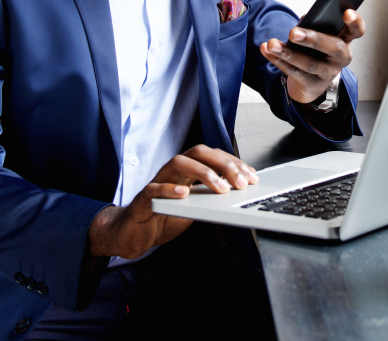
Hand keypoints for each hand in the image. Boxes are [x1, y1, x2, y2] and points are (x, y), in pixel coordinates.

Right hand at [87, 145, 258, 259]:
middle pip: (198, 153)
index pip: (213, 156)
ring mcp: (157, 182)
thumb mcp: (195, 208)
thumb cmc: (165, 217)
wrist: (135, 235)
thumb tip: (238, 197)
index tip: (252, 176)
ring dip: (203, 173)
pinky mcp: (142, 199)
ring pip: (177, 163)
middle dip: (223, 164)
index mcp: (187, 171)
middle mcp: (173, 171)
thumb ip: (211, 200)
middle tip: (241, 182)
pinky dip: (169, 189)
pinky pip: (154, 188)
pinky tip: (184, 193)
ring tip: (221, 188)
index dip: (234, 164)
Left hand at [260, 9, 365, 103]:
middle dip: (313, 39)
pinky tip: (267, 50)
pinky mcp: (312, 85)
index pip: (357, 31)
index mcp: (345, 40)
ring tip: (272, 44)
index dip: (355, 22)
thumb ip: (314, 25)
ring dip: (288, 53)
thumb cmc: (316, 49)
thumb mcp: (319, 35)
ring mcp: (328, 74)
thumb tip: (301, 24)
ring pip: (309, 64)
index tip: (347, 12)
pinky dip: (277, 60)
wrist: (310, 81)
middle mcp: (341, 58)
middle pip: (333, 48)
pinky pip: (293, 73)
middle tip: (293, 32)